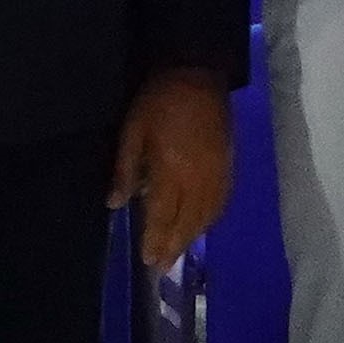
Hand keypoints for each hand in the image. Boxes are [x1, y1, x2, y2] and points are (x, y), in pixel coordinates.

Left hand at [110, 68, 233, 270]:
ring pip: (207, 217)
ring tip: (177, 253)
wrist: (198, 76)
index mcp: (172, 171)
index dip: (156, 239)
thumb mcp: (132, 132)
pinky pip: (221, 204)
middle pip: (188, 222)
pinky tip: (200, 226)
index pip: (163, 215)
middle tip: (161, 266)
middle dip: (173, 246)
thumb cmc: (158, 102)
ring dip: (191, 237)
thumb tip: (115, 204)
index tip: (148, 260)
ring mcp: (218, 175)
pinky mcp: (229, 167)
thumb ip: (126, 171)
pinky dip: (209, 221)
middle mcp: (199, 180)